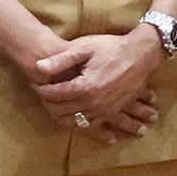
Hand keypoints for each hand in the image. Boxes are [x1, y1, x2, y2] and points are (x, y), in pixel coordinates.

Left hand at [32, 27, 167, 139]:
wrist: (141, 54)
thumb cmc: (112, 48)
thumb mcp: (85, 48)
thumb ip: (61, 60)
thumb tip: (38, 67)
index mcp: (84, 87)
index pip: (54, 94)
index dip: (42, 90)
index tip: (35, 84)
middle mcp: (94, 103)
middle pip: (61, 111)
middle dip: (48, 104)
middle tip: (42, 95)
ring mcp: (105, 110)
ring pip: (75, 122)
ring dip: (60, 117)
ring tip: (52, 109)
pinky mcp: (113, 112)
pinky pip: (93, 127)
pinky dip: (81, 128)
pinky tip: (74, 124)